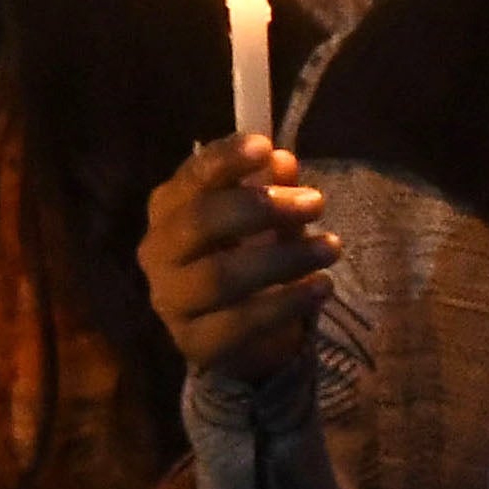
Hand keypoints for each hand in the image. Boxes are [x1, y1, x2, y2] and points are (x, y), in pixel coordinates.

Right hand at [142, 135, 334, 386]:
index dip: (225, 159)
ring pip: (221, 276)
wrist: (235, 334)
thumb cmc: (245, 257)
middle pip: (200, 222)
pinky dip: (286, 303)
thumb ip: (269, 190)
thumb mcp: (262, 218)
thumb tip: (281, 161)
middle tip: (315, 202)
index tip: (266, 146)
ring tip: (330, 247)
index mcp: (168, 210)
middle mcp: (158, 252)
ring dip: (282, 258)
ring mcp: (170, 300)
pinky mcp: (194, 342)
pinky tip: (320, 287)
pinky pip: (240, 322)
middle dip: (259, 207)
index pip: (190, 178)